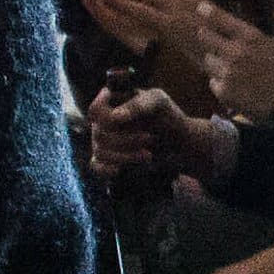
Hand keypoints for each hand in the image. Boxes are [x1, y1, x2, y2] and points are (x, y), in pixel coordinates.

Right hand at [88, 84, 218, 180]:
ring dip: (124, 156)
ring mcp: (103, 141)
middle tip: (150, 137)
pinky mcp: (109, 159)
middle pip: (100, 134)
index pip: (95, 110)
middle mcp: (103, 123)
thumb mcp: (158, 103)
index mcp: (111, 104)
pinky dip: (106, 168)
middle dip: (126, 138)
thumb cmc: (167, 116)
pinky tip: (119, 170)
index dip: (103, 115)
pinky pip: (97, 165)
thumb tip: (114, 117)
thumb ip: (137, 105)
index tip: (121, 117)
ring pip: (100, 151)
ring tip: (148, 155)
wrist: (178, 142)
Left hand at [197, 5, 273, 118]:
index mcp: (251, 38)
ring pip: (208, 61)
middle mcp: (234, 53)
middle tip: (215, 41)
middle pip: (205, 38)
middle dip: (209, 37)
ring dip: (215, 62)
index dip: (208, 11)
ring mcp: (227, 73)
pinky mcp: (223, 91)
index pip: (220, 19)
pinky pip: (213, 82)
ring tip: (229, 67)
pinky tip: (233, 85)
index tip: (201, 8)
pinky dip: (220, 82)